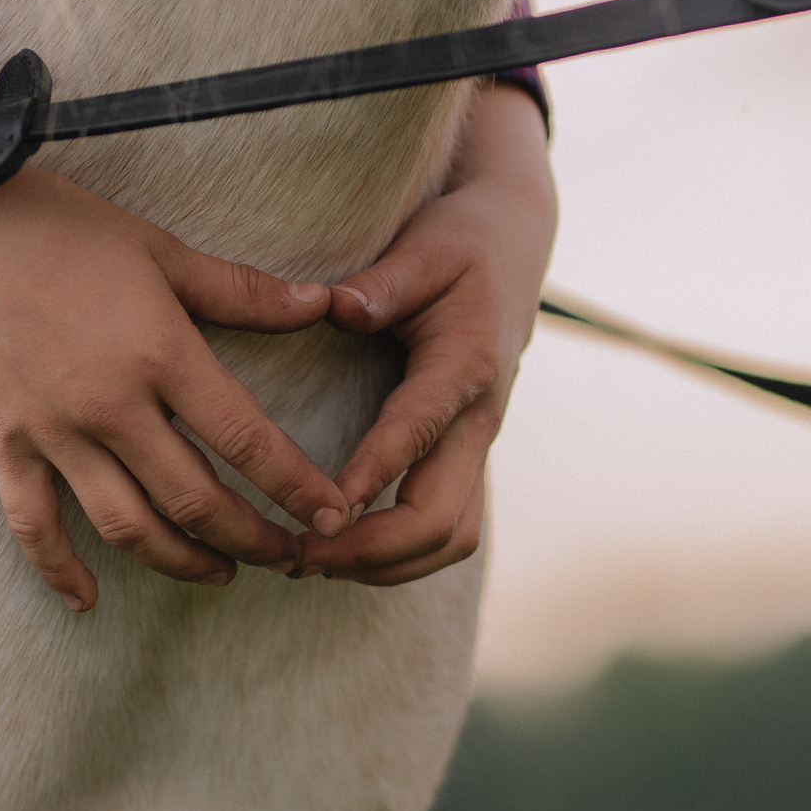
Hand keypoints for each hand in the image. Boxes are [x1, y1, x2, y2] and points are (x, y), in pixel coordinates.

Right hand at [0, 86, 351, 611]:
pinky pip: (33, 526)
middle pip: (195, 501)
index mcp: (161, 353)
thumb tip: (326, 303)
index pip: (246, 440)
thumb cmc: (66, 231)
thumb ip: (245, 292)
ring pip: (127, 527)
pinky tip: (89, 601)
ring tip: (223, 573)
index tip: (335, 514)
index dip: (296, 485)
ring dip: (182, 563)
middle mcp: (111, 406)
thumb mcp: (164, 251)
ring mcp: (53, 432)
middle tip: (293, 556)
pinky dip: (60, 570)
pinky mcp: (3, 444)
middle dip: (253, 539)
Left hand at [307, 83, 556, 584]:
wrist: (513, 246)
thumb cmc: (461, 243)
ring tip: (309, 564)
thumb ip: (384, 282)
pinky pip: (446, 531)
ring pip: (451, 540)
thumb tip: (337, 307)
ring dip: (384, 566)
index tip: (321, 509)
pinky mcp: (466, 457)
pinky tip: (340, 554)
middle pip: (442, 519)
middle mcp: (480, 418)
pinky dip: (397, 558)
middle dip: (372, 550)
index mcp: (467, 366)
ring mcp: (477, 445)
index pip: (420, 431)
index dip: (372, 474)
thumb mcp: (425, 247)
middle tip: (298, 555)